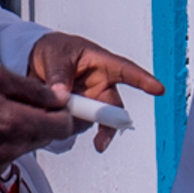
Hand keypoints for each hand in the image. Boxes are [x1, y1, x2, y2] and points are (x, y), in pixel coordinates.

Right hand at [0, 67, 75, 184]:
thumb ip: (31, 89)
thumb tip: (57, 98)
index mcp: (14, 123)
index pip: (61, 128)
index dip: (63, 115)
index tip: (58, 107)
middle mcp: (7, 150)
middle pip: (43, 139)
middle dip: (38, 122)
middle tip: (14, 106)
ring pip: (22, 149)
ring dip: (15, 135)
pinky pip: (1, 161)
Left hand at [25, 31, 164, 152]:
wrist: (35, 60)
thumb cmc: (54, 49)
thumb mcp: (55, 55)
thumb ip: (58, 74)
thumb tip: (61, 95)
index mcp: (102, 64)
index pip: (126, 71)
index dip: (143, 80)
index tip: (158, 89)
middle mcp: (100, 85)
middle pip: (112, 108)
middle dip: (108, 126)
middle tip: (101, 143)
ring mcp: (90, 102)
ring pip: (92, 121)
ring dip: (76, 122)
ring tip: (54, 113)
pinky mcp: (77, 114)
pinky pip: (74, 125)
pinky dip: (62, 125)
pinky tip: (51, 115)